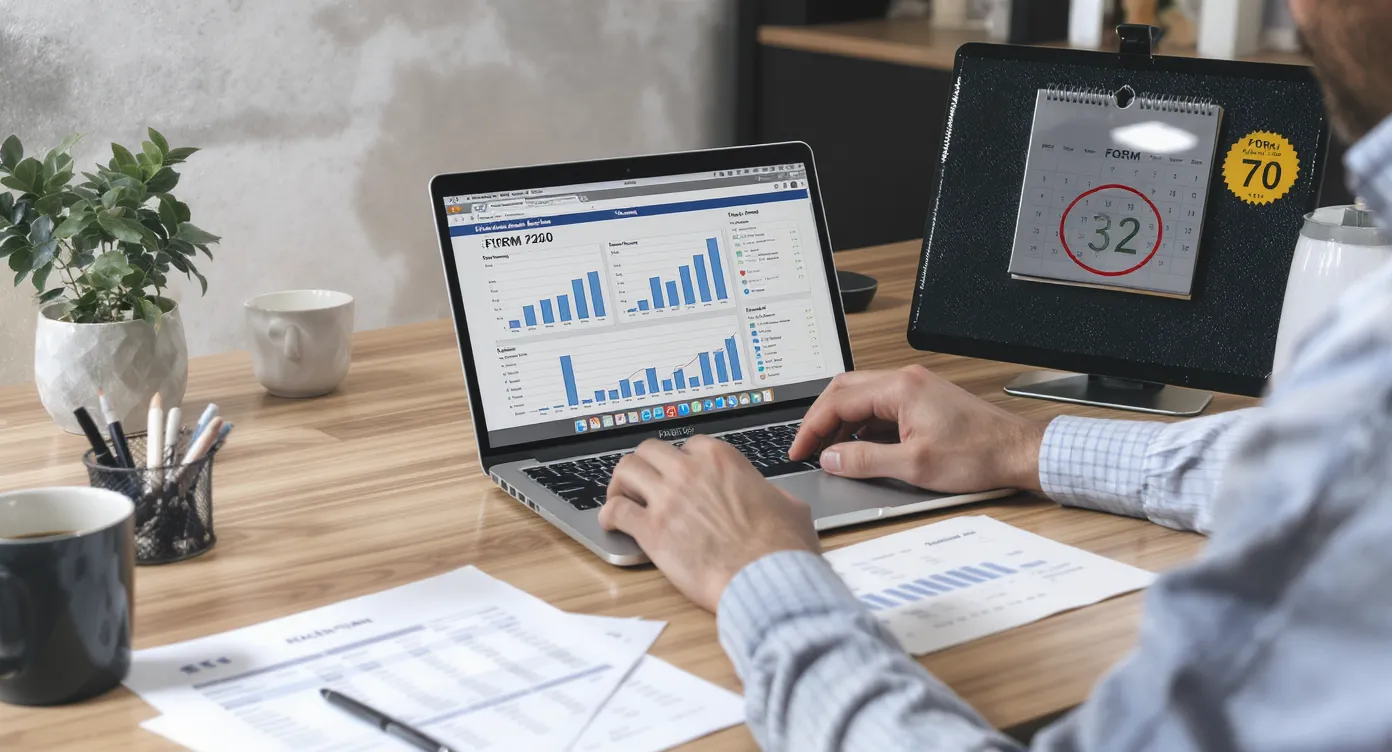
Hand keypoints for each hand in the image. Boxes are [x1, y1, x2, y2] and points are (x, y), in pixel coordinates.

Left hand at [599, 436, 819, 611]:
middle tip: (644, 483)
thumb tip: (768, 497)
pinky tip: (613, 523)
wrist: (767, 578)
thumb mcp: (788, 504)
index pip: (688, 446)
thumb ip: (768, 493)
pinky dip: (609, 515)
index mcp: (721, 459)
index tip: (679, 476)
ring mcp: (667, 498)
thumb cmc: (781, 546)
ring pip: (625, 471)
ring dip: (621, 484)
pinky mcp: (651, 530)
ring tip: (622, 498)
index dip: (682, 462)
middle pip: (649, 451)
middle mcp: (689, 471)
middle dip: (646, 466)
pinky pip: (615, 510)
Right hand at [789, 365, 1045, 492]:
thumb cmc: (978, 455)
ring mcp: (916, 388)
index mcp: (900, 388)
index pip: (838, 401)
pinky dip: (862, 424)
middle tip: (807, 447)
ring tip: (830, 451)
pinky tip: (860, 446)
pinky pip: (881, 406)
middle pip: (845, 390)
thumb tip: (831, 458)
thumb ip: (865, 460)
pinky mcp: (925, 400)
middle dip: (821, 419)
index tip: (799, 450)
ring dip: (841, 421)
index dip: (812, 427)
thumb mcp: (914, 465)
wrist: (1018, 452)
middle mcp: (906, 380)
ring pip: (862, 397)